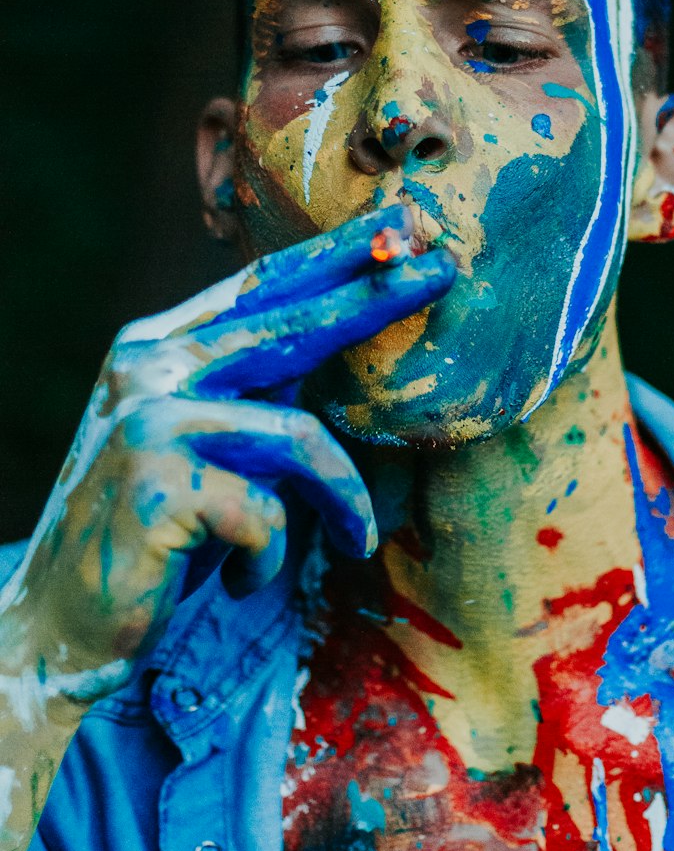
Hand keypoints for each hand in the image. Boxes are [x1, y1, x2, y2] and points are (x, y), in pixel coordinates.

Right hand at [0, 205, 453, 701]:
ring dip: (342, 500)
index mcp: (157, 346)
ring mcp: (148, 422)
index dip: (335, 253)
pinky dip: (270, 558)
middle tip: (443, 266)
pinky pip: (269, 513)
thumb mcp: (198, 439)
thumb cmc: (150, 533)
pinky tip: (238, 583)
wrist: (54, 627)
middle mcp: (147, 368)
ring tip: (355, 540)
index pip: (260, 285)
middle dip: (374, 296)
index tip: (402, 223)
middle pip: (287, 323)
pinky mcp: (158, 487)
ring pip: (298, 436)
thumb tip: (343, 331)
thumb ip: (252, 388)